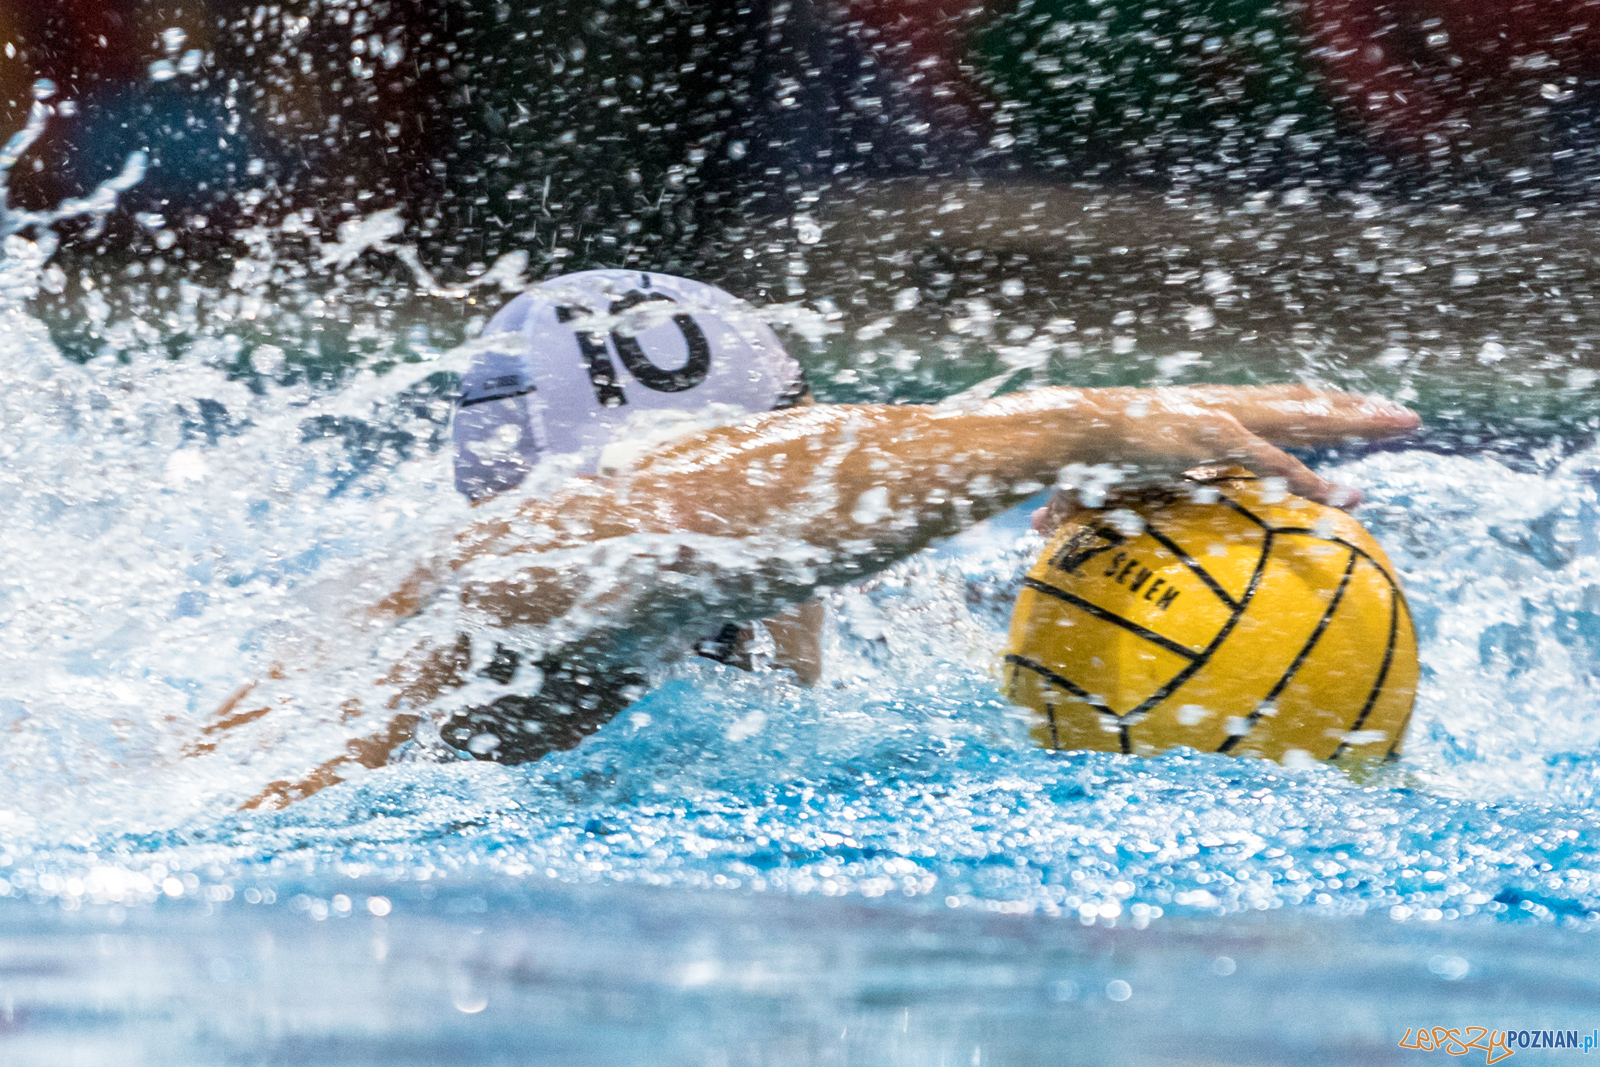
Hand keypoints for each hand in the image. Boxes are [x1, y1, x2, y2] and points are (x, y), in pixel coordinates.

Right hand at [1030, 386, 1417, 534]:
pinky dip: (1310, 481)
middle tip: (1404, 416)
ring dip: (1356, 422)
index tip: (1352, 416)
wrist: (1065, 433)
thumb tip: (1066, 535)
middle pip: (1303, 403)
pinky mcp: (1214, 436)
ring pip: (1305, 417)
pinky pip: (1275, 464)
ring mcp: (1222, 418)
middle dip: (1354, 409)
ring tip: (1405, 424)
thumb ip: (1120, 506)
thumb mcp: (1116, 484)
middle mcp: (1222, 407)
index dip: (1315, 411)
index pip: (1273, 409)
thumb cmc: (1080, 458)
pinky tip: (1344, 497)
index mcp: (1204, 415)